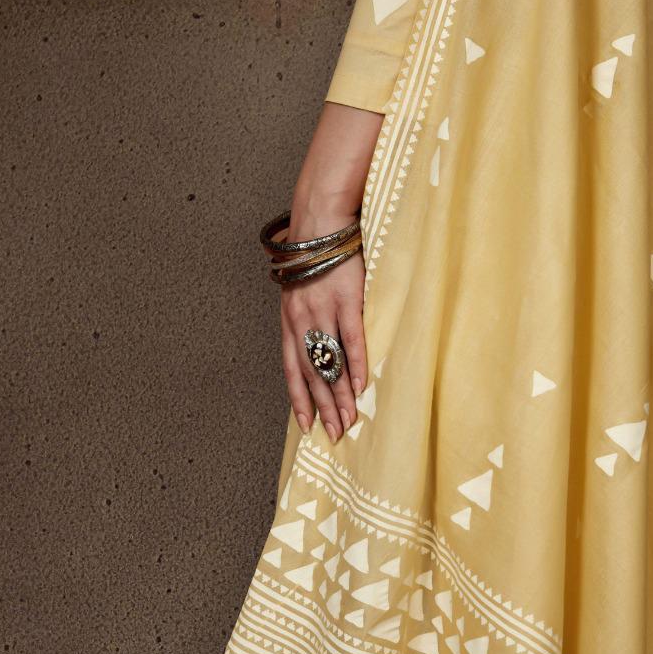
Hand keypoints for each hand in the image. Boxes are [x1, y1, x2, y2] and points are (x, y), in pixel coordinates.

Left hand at [277, 101, 381, 440]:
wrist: (320, 217)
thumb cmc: (316, 252)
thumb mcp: (304, 289)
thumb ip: (310, 316)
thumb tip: (322, 341)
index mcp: (289, 320)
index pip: (292, 369)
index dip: (298, 399)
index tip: (306, 426)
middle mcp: (301, 321)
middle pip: (311, 375)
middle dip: (322, 408)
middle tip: (333, 436)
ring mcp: (323, 311)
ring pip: (331, 364)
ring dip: (341, 397)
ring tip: (350, 422)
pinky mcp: (346, 299)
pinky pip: (352, 340)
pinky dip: (357, 366)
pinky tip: (363, 388)